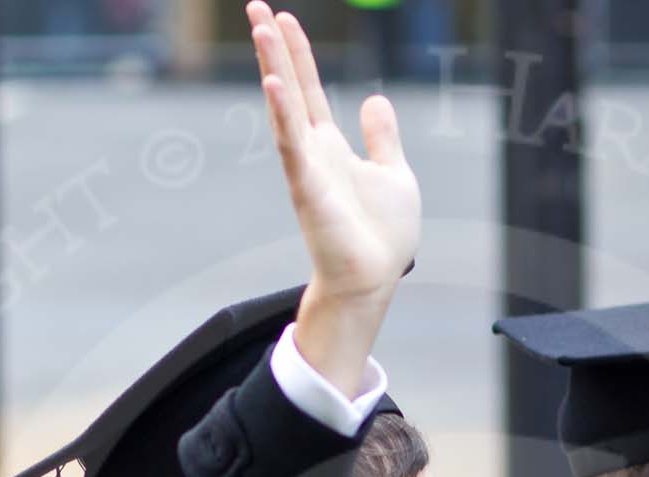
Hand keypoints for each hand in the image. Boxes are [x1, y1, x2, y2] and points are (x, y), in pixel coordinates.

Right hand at [247, 4, 418, 393]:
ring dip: (273, 66)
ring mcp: (306, 167)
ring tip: (261, 29)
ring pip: (284, 107)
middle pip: (289, 86)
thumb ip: (381, 136)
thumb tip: (372, 99)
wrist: (374, 278)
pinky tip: (273, 83)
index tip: (283, 16)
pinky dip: (282, 113)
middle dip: (274, 46)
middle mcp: (311, 151)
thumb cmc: (383, 235)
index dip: (297, 51)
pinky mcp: (307, 187)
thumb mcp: (393, 172)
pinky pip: (291, 144)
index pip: (308, 88)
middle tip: (255, 5)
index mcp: (330, 146)